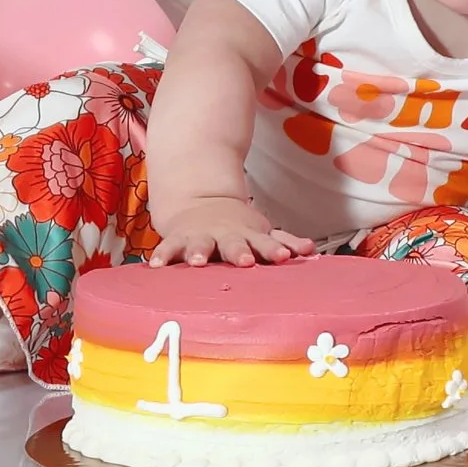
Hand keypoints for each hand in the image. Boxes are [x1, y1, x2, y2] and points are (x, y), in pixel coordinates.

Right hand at [147, 198, 315, 266]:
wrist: (200, 201)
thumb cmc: (237, 226)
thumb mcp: (260, 230)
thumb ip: (283, 241)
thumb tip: (311, 250)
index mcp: (248, 236)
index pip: (265, 244)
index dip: (274, 250)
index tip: (283, 257)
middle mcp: (225, 236)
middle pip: (234, 245)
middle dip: (239, 252)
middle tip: (245, 262)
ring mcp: (201, 237)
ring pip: (200, 245)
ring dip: (199, 252)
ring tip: (198, 262)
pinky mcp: (179, 240)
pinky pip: (169, 248)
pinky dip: (163, 255)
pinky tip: (157, 265)